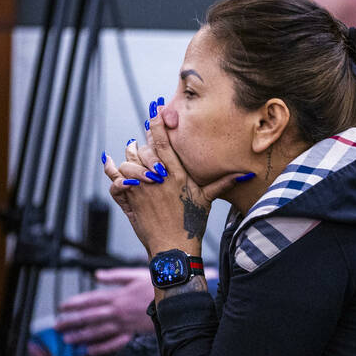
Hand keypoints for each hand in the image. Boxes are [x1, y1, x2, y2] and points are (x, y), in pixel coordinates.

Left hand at [55, 268, 154, 354]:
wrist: (178, 300)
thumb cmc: (159, 286)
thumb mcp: (136, 274)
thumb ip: (115, 276)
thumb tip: (97, 276)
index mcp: (117, 296)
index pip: (90, 300)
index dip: (74, 303)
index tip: (62, 307)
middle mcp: (117, 311)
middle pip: (89, 317)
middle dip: (71, 322)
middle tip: (58, 326)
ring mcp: (124, 324)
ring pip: (98, 332)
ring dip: (81, 336)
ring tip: (68, 339)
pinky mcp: (133, 334)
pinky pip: (114, 343)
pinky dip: (101, 348)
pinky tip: (90, 351)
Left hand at [104, 98, 247, 256]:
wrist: (173, 248)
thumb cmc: (192, 223)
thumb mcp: (207, 200)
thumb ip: (223, 183)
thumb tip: (245, 174)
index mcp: (177, 175)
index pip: (164, 142)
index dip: (157, 123)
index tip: (154, 108)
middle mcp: (157, 179)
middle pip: (142, 150)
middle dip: (140, 145)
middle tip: (139, 142)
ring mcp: (141, 190)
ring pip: (128, 163)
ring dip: (128, 159)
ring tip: (129, 156)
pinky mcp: (129, 201)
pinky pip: (115, 180)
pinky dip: (112, 172)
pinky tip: (110, 163)